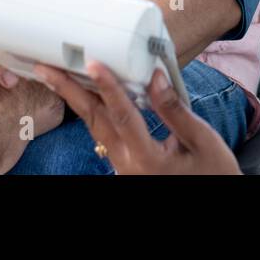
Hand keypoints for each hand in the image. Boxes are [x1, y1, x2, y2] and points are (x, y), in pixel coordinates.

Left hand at [32, 60, 241, 174]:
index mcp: (147, 158)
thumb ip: (174, 109)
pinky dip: (92, 111)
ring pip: (94, 128)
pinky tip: (85, 95)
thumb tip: (155, 77)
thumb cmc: (213, 172)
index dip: (107, 86)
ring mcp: (123, 166)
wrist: (213, 196)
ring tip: (56, 76)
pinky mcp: (125, 164)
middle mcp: (128, 164)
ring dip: (75, 100)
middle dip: (68, 91)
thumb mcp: (201, 140)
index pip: (122, 115)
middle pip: (94, 121)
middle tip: (46, 68)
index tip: (92, 63)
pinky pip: (104, 134)